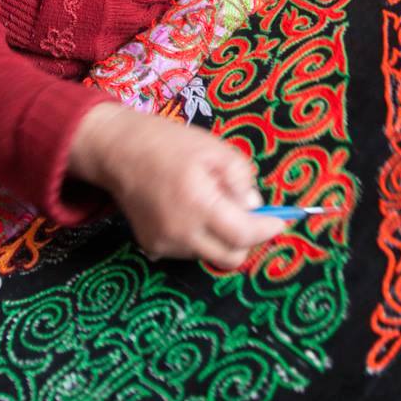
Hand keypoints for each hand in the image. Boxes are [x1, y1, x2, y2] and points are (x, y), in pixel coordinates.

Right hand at [68, 100, 282, 268]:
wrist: (119, 152)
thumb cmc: (169, 144)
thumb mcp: (215, 148)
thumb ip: (241, 178)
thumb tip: (254, 206)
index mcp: (198, 204)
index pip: (243, 235)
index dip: (268, 230)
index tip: (281, 219)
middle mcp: (180, 232)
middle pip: (230, 257)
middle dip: (247, 239)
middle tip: (250, 214)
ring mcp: (164, 243)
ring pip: (210, 254)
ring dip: (221, 236)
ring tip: (211, 202)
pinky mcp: (152, 246)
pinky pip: (189, 251)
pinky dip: (199, 237)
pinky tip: (190, 211)